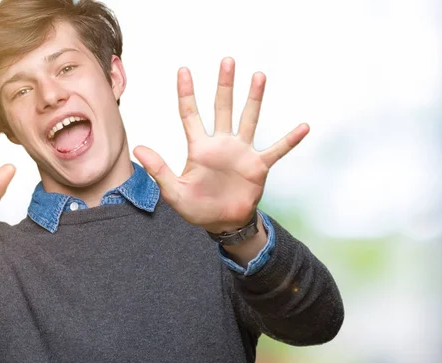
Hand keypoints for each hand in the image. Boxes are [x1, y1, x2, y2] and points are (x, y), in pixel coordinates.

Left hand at [134, 57, 308, 233]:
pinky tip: (303, 127)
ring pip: (248, 120)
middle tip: (227, 61)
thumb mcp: (173, 191)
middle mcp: (221, 144)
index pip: (190, 115)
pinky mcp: (258, 166)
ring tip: (258, 76)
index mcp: (200, 149)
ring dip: (254, 99)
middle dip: (224, 85)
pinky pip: (276, 150)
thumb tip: (137, 148)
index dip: (186, 93)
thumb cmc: (196, 208)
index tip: (183, 70)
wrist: (222, 223)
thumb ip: (158, 169)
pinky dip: (289, 140)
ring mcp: (241, 153)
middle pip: (222, 108)